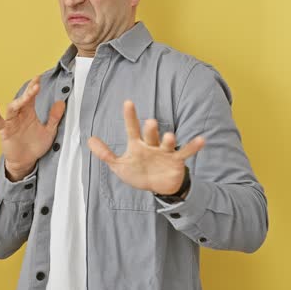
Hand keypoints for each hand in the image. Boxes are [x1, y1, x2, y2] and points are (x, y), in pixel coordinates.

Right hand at [0, 75, 65, 180]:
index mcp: (29, 113)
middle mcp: (19, 115)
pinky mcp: (5, 132)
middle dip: (29, 92)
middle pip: (22, 100)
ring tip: (26, 97)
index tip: (39, 78)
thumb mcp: (49, 131)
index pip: (31, 97)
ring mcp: (11, 123)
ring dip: (19, 102)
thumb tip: (61, 102)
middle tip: (36, 85)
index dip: (34, 87)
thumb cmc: (35, 145)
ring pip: (12, 109)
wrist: (25, 161)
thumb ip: (54, 118)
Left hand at [88, 100, 204, 194]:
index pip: (132, 128)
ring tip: (170, 137)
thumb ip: (105, 153)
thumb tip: (88, 140)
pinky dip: (193, 147)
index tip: (128, 102)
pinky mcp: (176, 161)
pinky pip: (186, 153)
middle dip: (150, 130)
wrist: (157, 187)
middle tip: (149, 122)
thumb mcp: (120, 166)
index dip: (130, 116)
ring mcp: (165, 152)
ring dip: (169, 140)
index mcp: (138, 145)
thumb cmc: (139, 173)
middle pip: (151, 135)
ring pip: (167, 144)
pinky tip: (201, 140)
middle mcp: (152, 145)